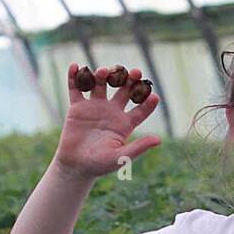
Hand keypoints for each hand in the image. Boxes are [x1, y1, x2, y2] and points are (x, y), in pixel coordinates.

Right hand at [53, 63, 161, 180]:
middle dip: (129, 80)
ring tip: (103, 72)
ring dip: (103, 75)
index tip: (154, 95)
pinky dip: (74, 77)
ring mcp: (95, 107)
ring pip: (101, 84)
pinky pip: (76, 88)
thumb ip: (138, 147)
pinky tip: (75, 66)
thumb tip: (159, 140)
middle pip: (123, 90)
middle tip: (136, 72)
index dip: (148, 102)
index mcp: (125, 123)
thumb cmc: (100, 165)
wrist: (76, 166)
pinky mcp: (77, 107)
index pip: (140, 109)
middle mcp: (112, 112)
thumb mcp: (121, 158)